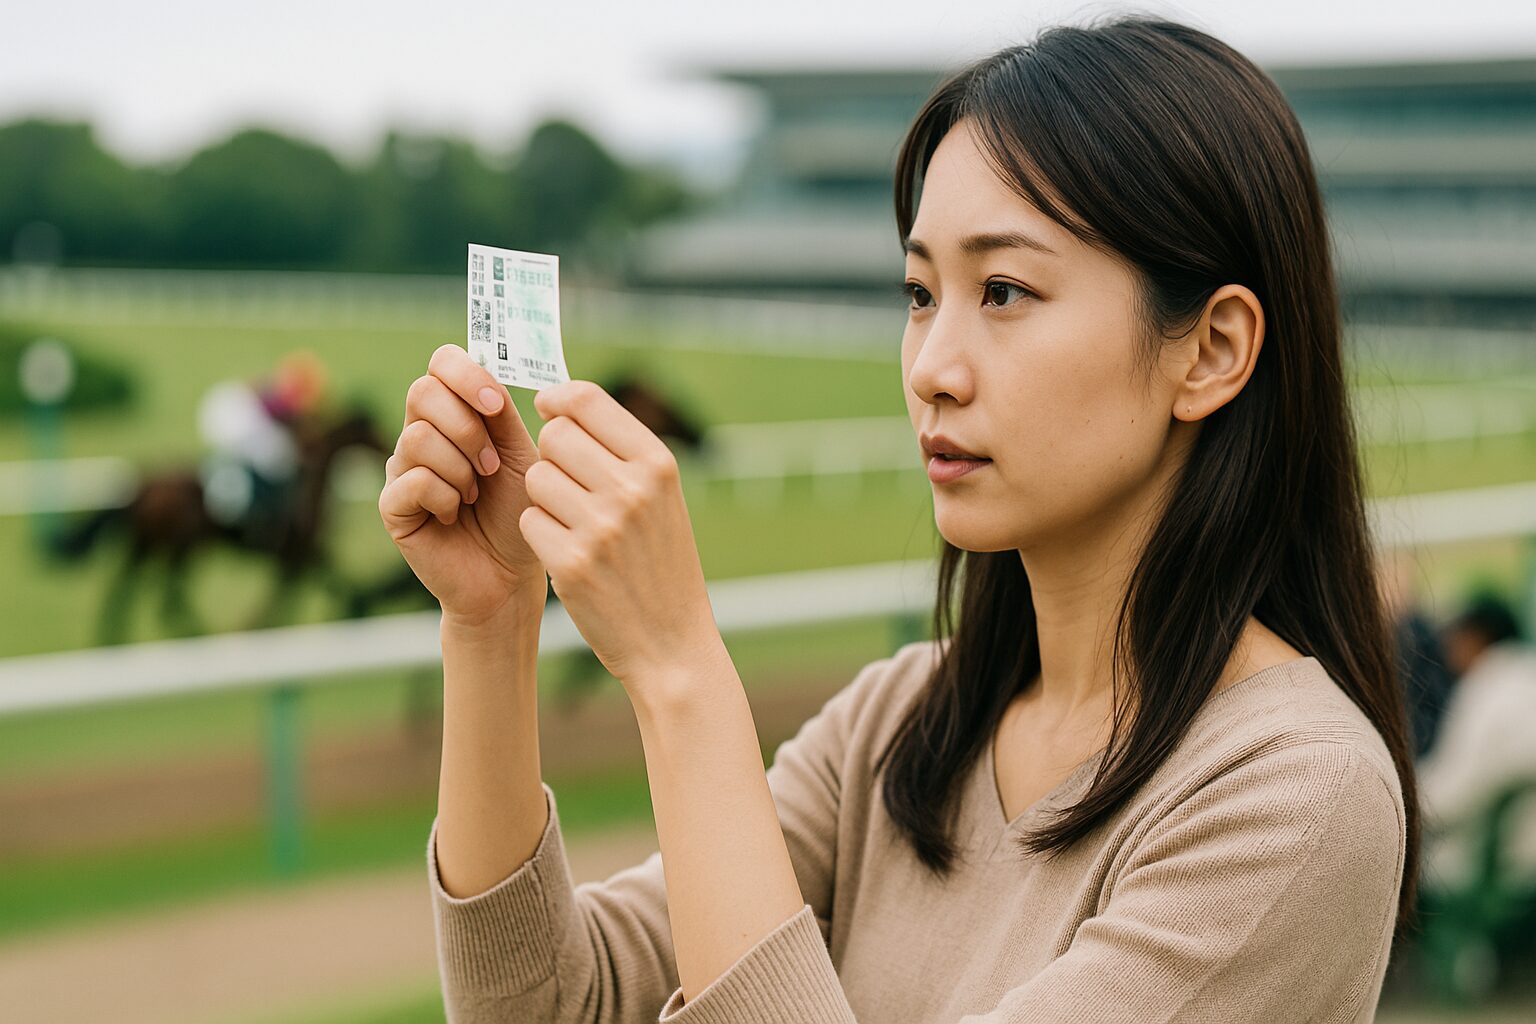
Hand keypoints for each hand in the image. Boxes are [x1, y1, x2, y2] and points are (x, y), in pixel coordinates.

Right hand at [379, 344, 544, 623]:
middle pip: (422, 391)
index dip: (466, 376)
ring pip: (419, 437)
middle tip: (490, 466)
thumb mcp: (519, 456)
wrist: (509, 574)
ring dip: (461, 469)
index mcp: (455, 413)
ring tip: (474, 496)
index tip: (495, 407)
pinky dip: (445, 497)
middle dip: (466, 428)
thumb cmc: (517, 512)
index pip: (442, 363)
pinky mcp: (392, 505)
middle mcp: (422, 433)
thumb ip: (501, 416)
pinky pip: (413, 480)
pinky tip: (456, 515)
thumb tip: (486, 376)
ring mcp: (402, 468)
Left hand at [520, 379, 721, 695]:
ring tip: (573, 523)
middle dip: (552, 455)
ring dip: (544, 497)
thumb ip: (619, 449)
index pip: (587, 400)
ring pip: (536, 478)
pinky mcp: (570, 564)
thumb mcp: (661, 497)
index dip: (557, 400)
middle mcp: (631, 489)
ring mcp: (600, 527)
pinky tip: (566, 552)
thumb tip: (559, 403)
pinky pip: (528, 521)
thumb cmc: (660, 562)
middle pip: (555, 436)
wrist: (671, 643)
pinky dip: (539, 534)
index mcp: (658, 464)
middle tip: (569, 484)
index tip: (548, 409)